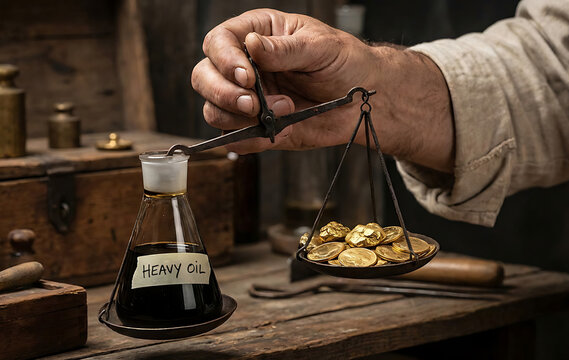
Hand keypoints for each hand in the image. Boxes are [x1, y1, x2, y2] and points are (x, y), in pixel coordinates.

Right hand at [192, 9, 453, 171]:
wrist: (364, 100)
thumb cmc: (345, 62)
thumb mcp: (320, 47)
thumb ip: (285, 49)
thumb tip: (251, 46)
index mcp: (256, 35)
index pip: (219, 42)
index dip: (225, 60)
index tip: (248, 76)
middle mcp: (244, 66)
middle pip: (204, 77)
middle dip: (223, 93)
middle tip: (253, 103)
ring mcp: (247, 98)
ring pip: (213, 110)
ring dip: (238, 117)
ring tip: (282, 111)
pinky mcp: (256, 127)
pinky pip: (236, 137)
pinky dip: (249, 139)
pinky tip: (277, 130)